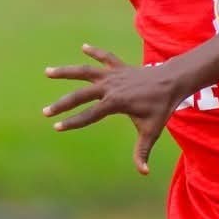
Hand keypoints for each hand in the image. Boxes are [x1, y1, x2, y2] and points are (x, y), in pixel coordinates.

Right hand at [42, 45, 184, 174]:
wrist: (173, 81)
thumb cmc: (161, 107)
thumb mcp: (152, 131)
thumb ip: (143, 150)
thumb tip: (143, 172)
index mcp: (116, 102)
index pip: (89, 115)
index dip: (73, 122)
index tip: (57, 127)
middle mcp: (111, 87)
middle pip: (80, 95)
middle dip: (62, 104)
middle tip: (45, 112)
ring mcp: (114, 75)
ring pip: (85, 71)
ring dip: (66, 71)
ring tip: (47, 72)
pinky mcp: (120, 67)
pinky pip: (105, 57)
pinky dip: (95, 51)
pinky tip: (83, 47)